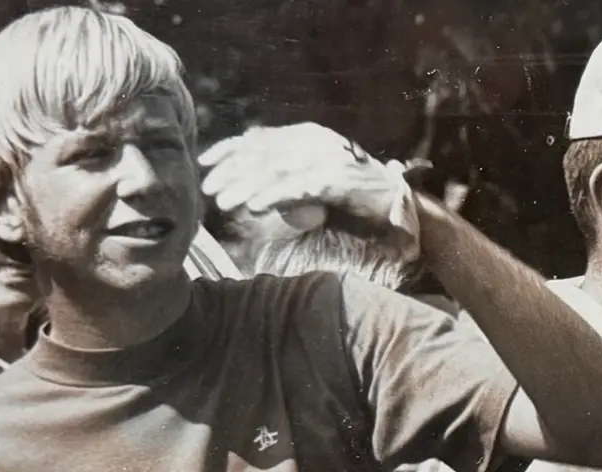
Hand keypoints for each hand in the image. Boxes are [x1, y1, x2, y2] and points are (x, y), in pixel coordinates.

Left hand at [198, 123, 423, 239]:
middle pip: (263, 152)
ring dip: (246, 186)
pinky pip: (298, 187)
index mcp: (307, 135)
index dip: (230, 149)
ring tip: (224, 202)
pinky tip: (254, 207)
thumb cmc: (352, 196)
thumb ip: (285, 178)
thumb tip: (248, 190)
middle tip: (209, 189)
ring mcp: (327, 157)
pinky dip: (273, 196)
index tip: (205, 163)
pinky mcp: (337, 178)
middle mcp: (315, 140)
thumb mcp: (313, 180)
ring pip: (276, 169)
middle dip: (232, 171)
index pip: (261, 137)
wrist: (396, 204)